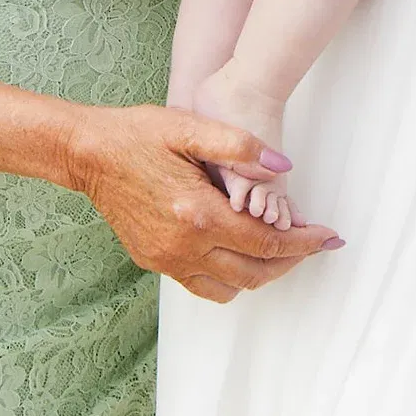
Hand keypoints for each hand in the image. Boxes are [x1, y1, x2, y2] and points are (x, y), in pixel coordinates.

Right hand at [66, 102, 341, 301]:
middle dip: (291, 261)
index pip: (266, 242)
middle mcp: (183, 246)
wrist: (87, 153)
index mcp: (197, 213)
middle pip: (255, 272)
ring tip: (279, 248)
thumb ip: (240, 146)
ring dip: (261, 273)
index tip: (328, 236)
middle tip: (312, 242)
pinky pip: (202, 286)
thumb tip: (284, 167)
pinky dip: (230, 277)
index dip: (304, 243)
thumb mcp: (190, 127)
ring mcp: (166, 259)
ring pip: (230, 288)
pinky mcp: (154, 261)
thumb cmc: (138, 134)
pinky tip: (240, 252)